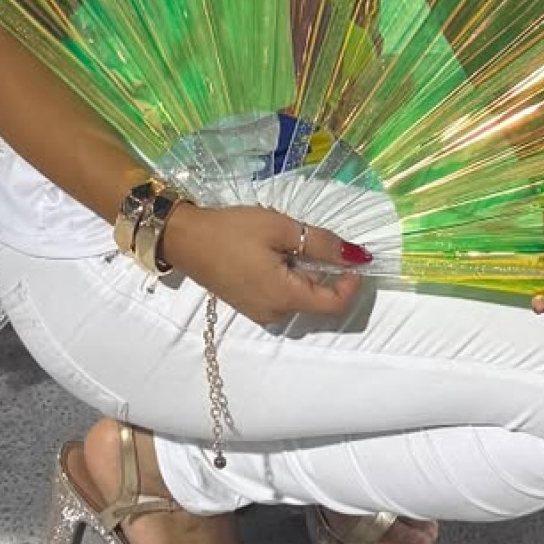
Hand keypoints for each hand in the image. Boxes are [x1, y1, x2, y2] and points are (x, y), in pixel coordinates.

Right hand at [160, 199, 367, 328]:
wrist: (184, 239)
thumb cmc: (232, 231)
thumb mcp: (281, 229)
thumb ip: (322, 244)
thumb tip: (358, 256)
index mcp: (285, 298)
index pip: (336, 305)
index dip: (352, 283)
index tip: (351, 256)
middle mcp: (276, 313)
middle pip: (319, 301)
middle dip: (326, 272)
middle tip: (310, 238)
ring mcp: (261, 312)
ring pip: (301, 297)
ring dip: (306, 272)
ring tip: (285, 243)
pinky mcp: (251, 305)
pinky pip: (283, 295)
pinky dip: (289, 276)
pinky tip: (273, 253)